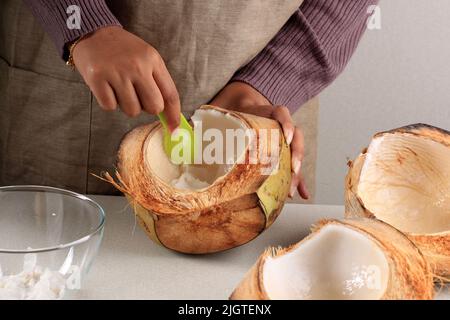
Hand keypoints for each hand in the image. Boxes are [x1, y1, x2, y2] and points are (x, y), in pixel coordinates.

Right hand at [73, 26, 179, 130]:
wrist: (93, 33)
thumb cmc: (123, 50)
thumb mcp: (147, 58)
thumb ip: (159, 84)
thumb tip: (170, 117)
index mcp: (153, 60)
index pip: (170, 94)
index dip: (174, 114)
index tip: (174, 128)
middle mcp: (137, 66)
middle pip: (154, 107)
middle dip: (147, 108)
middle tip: (137, 96)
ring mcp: (116, 72)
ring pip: (132, 110)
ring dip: (126, 104)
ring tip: (120, 87)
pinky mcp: (97, 79)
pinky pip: (110, 107)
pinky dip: (109, 101)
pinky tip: (107, 86)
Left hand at [211, 82, 309, 199]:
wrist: (241, 102)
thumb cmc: (230, 108)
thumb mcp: (219, 108)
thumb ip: (204, 117)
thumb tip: (184, 129)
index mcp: (264, 113)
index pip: (280, 113)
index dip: (286, 123)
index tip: (286, 136)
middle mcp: (277, 126)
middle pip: (295, 137)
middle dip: (296, 154)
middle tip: (292, 169)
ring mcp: (281, 139)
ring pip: (295, 154)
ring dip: (297, 172)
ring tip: (291, 190)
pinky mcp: (280, 152)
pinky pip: (292, 166)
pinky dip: (298, 180)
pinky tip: (301, 195)